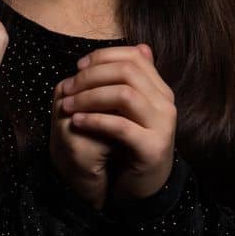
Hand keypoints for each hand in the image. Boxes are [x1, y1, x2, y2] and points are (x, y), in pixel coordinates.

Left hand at [58, 44, 176, 202]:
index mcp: (161, 90)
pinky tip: (77, 122)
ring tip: (68, 105)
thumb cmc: (131, 146)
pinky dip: (95, 120)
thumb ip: (133, 81)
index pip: (134, 57)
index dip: (103, 57)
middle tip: (68, 87)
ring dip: (90, 96)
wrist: (144, 188)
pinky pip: (121, 126)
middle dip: (92, 76)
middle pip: (127, 71)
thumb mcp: (131, 110)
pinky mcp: (153, 148)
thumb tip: (141, 47)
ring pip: (124, 94)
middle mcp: (166, 104)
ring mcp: (163, 125)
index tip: (78, 67)